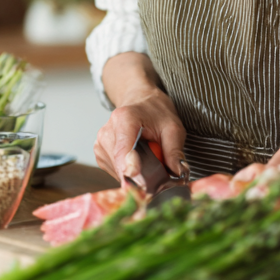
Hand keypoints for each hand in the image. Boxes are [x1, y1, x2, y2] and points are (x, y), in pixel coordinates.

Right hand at [95, 53, 187, 185]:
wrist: (141, 101)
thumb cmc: (156, 112)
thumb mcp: (173, 127)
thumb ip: (174, 151)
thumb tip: (179, 174)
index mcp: (124, 119)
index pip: (123, 150)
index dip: (130, 168)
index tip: (137, 178)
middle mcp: (107, 131)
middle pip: (122, 166)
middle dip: (141, 174)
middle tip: (158, 170)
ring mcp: (100, 143)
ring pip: (118, 172)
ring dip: (135, 173)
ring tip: (147, 157)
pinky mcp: (100, 153)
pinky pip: (115, 171)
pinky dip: (128, 171)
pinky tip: (137, 158)